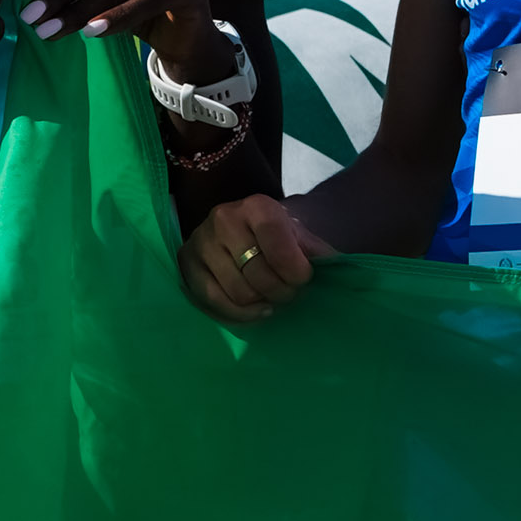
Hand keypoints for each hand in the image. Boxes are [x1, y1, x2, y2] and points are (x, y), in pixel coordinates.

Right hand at [181, 193, 334, 323]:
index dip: (295, 269)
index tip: (304, 278)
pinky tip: (256, 309)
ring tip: (272, 297)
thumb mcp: (302, 239)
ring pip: (238, 293)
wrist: (248, 233)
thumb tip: (334, 265)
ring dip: (262, 303)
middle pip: (258, 275)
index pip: (276, 242)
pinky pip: (214, 302)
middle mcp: (223, 218)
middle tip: (290, 292)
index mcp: (257, 206)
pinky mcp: (186, 265)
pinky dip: (240, 314)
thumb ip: (318, 252)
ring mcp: (200, 242)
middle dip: (282, 291)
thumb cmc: (280, 239)